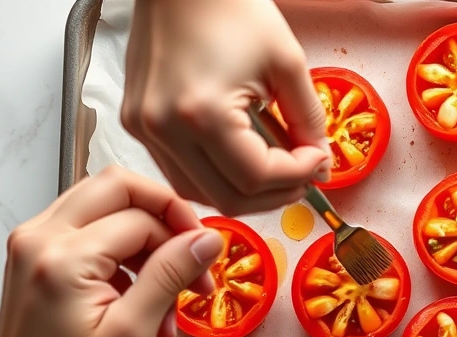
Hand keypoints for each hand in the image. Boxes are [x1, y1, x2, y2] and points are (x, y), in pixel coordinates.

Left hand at [0, 166, 224, 336]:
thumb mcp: (133, 335)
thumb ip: (170, 276)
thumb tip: (209, 239)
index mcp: (62, 255)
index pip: (141, 215)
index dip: (185, 235)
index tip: (209, 270)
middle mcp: (40, 238)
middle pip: (118, 188)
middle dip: (166, 219)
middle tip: (194, 260)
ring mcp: (34, 247)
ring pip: (106, 208)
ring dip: (148, 244)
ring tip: (171, 299)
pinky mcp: (37, 261)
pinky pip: (93, 235)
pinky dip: (126, 259)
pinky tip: (145, 304)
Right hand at [121, 0, 330, 215]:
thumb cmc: (229, 6)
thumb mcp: (287, 63)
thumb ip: (308, 120)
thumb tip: (319, 162)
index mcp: (201, 112)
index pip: (257, 177)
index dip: (297, 176)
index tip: (318, 161)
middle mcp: (163, 127)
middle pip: (228, 198)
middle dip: (275, 193)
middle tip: (303, 176)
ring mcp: (144, 127)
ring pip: (200, 192)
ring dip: (244, 191)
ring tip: (276, 169)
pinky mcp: (137, 122)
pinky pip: (179, 171)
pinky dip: (215, 175)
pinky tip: (242, 157)